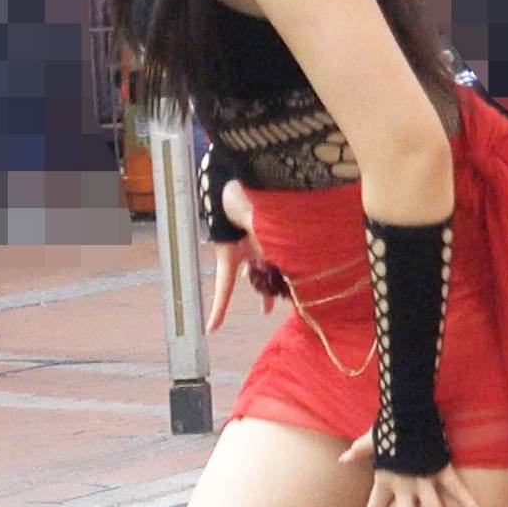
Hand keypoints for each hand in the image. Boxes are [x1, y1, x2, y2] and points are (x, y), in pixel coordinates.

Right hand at [206, 181, 279, 332]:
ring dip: (273, 278)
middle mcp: (240, 251)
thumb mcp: (245, 216)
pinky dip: (282, 256)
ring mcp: (251, 241)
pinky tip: (297, 261)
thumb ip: (260, 228)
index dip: (218, 310)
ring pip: (264, 265)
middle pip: (250, 279)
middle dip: (261, 294)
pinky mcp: (262, 231)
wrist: (229, 176)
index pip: (223, 288)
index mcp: (229, 253)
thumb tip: (278, 239)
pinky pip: (273, 249)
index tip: (211, 329)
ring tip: (282, 293)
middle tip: (265, 311)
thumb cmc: (232, 196)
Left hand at [339, 430, 483, 506]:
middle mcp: (404, 487)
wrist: (406, 409)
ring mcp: (424, 480)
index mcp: (384, 482)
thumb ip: (358, 453)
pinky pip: (457, 489)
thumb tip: (342, 459)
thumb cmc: (387, 425)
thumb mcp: (368, 441)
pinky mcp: (442, 469)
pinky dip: (468, 501)